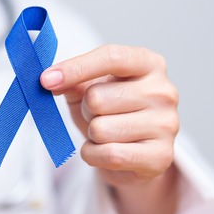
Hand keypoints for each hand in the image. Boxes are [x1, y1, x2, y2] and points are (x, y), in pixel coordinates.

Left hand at [41, 45, 178, 186]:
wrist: (132, 154)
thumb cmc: (111, 113)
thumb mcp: (89, 89)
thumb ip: (71, 79)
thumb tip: (49, 80)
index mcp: (149, 64)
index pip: (111, 57)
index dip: (75, 68)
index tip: (46, 80)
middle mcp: (164, 91)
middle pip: (97, 98)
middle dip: (87, 111)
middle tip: (98, 116)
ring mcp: (167, 124)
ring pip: (100, 129)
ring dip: (91, 136)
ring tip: (107, 135)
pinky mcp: (162, 156)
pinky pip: (109, 155)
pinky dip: (94, 156)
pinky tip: (106, 152)